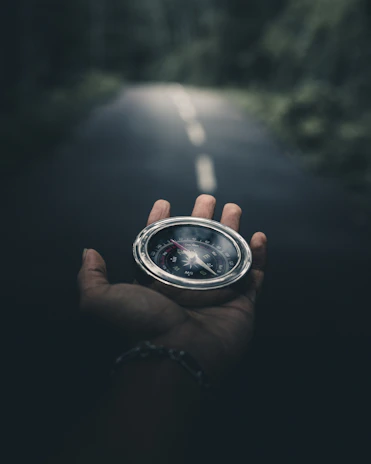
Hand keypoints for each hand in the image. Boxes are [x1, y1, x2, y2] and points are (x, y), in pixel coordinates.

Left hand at [78, 195, 266, 381]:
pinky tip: (258, 237)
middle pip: (198, 244)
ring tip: (233, 208)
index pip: (162, 245)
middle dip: (203, 219)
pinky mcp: (241, 303)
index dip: (162, 222)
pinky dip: (259, 257)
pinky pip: (254, 276)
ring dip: (232, 230)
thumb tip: (88, 252)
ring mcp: (216, 294)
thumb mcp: (101, 300)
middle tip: (207, 198)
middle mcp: (187, 286)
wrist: (176, 358)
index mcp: (159, 282)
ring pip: (227, 255)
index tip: (164, 202)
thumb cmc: (139, 326)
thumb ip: (92, 277)